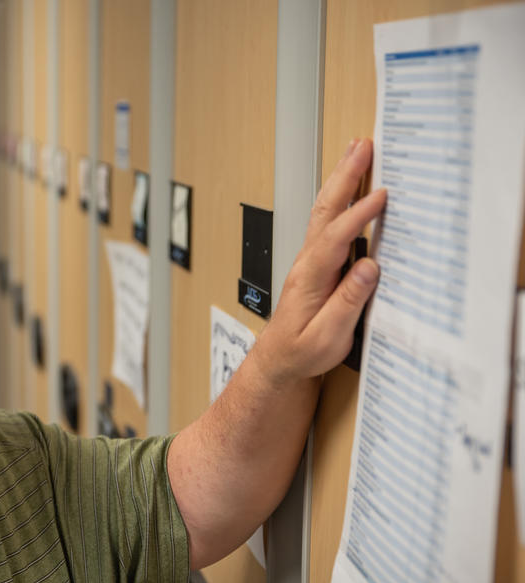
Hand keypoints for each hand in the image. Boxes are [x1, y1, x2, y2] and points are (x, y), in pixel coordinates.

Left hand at [254, 138, 386, 382]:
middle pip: (325, 211)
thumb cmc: (300, 352)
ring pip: (325, 211)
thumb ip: (347, 303)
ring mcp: (310, 260)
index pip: (335, 239)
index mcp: (310, 278)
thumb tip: (368, 268)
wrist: (278, 360)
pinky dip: (341, 198)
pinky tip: (351, 186)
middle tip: (362, 146)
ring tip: (356, 151)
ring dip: (341, 179)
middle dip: (344, 176)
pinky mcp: (317, 263)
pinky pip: (330, 222)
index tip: (380, 196)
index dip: (358, 216)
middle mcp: (307, 262)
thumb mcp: (326, 338)